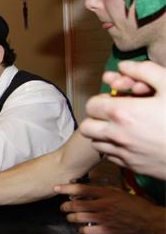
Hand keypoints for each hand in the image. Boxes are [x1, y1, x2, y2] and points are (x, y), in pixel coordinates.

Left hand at [55, 182, 165, 233]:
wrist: (148, 220)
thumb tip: (91, 190)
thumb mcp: (119, 193)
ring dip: (71, 217)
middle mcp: (103, 205)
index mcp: (106, 194)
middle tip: (63, 206)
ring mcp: (104, 218)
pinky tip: (80, 229)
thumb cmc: (136, 206)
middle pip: (77, 204)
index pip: (82, 189)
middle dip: (65, 206)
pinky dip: (80, 230)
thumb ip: (105, 191)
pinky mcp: (106, 230)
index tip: (57, 188)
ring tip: (70, 217)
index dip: (67, 188)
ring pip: (79, 217)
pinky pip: (87, 231)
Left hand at [80, 61, 165, 179]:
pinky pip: (111, 157)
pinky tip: (131, 141)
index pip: (91, 105)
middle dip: (97, 118)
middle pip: (87, 126)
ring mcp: (124, 153)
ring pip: (96, 143)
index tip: (115, 99)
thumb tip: (123, 66)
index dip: (102, 100)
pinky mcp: (132, 167)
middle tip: (115, 114)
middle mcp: (117, 135)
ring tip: (122, 127)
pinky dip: (114, 148)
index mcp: (123, 113)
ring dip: (103, 134)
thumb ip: (145, 71)